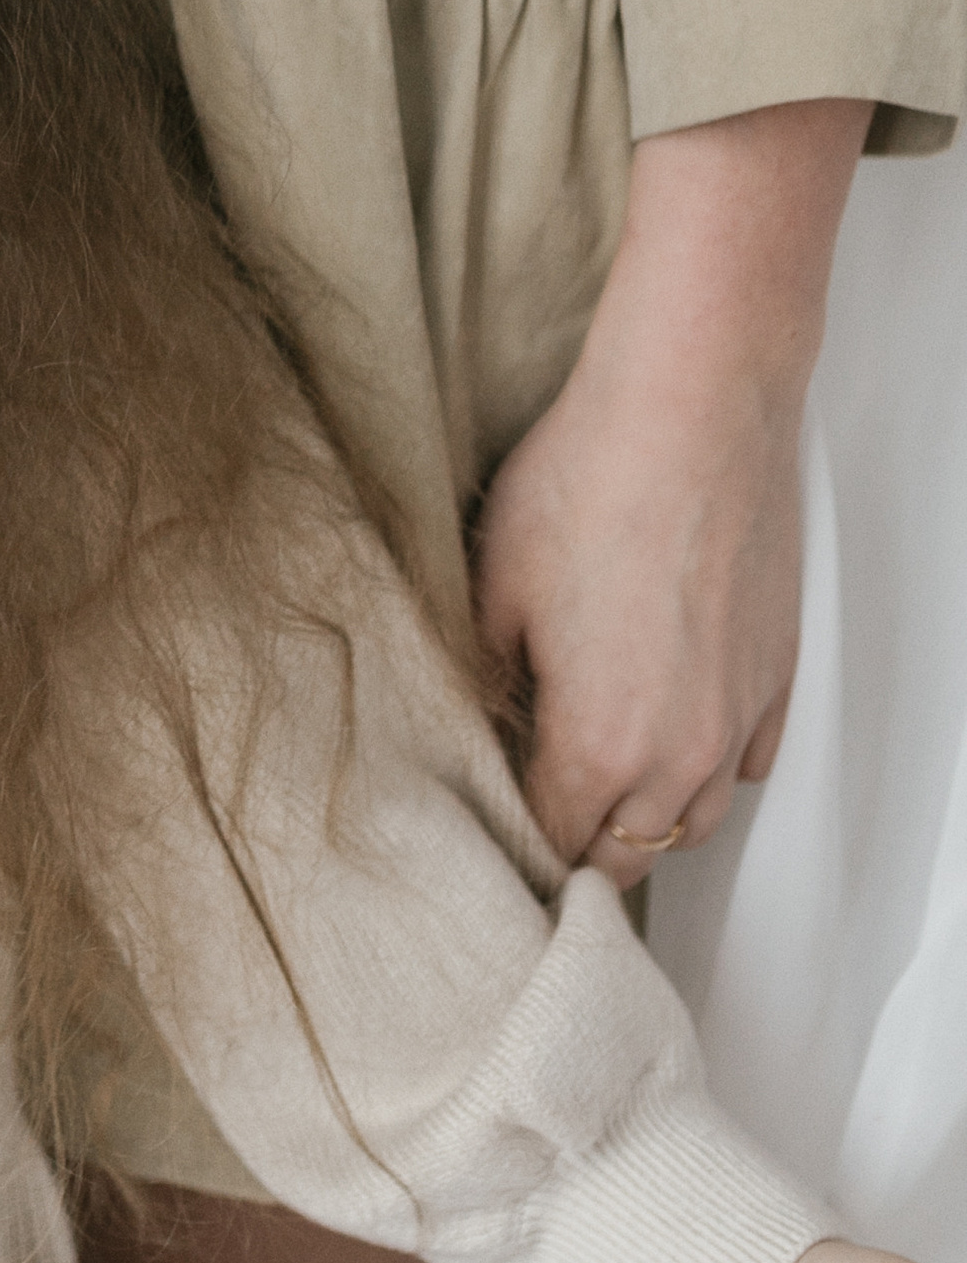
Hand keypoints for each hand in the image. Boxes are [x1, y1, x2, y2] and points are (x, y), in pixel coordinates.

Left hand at [475, 98, 867, 885]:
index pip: (554, 841)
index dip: (516, 833)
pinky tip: (673, 730)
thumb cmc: (589, 485)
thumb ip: (489, 679)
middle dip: (581, 841)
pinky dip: (710, 764)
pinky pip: (747, 762)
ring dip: (648, 812)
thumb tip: (485, 715)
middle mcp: (679, 755)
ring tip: (603, 778)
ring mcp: (738, 718)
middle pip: (629, 851)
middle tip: (540, 801)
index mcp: (596, 746)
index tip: (491, 813)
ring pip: (696, 818)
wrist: (691, 411)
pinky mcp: (777, 676)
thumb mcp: (495, 588)